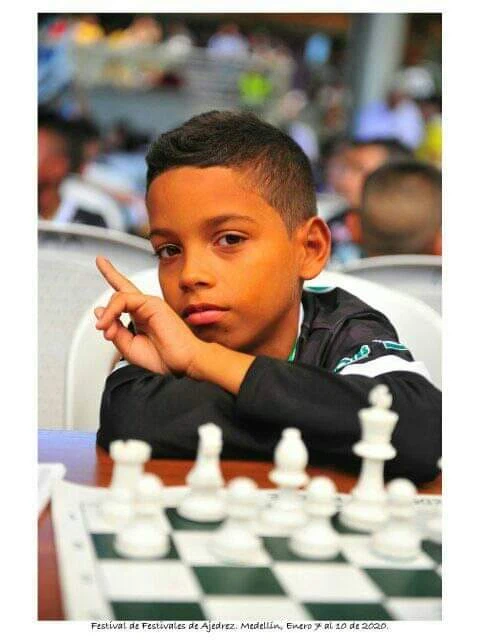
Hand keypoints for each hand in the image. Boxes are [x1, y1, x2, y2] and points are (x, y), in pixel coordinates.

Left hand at [94, 256, 201, 375]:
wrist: (183, 362)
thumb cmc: (164, 357)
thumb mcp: (129, 347)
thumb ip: (115, 331)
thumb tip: (100, 313)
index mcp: (142, 317)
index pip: (124, 296)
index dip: (113, 277)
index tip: (102, 262)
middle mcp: (146, 307)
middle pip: (123, 287)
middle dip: (110, 274)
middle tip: (100, 266)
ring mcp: (150, 304)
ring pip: (119, 297)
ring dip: (107, 314)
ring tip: (104, 328)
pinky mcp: (153, 303)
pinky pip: (124, 299)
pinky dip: (112, 311)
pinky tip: (109, 323)